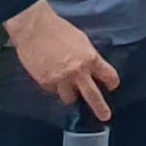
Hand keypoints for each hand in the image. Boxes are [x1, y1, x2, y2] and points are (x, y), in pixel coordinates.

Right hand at [7, 1, 117, 119]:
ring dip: (70, 95)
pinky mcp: (44, 82)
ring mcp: (60, 79)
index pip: (108, 76)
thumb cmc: (59, 30)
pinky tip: (51, 77)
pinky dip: (54, 87)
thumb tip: (92, 68)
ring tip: (68, 89)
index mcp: (91, 58)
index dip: (111, 82)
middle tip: (105, 116)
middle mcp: (77, 72)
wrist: (34, 28)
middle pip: (92, 96)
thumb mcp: (82, 41)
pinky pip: (53, 91)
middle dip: (100, 108)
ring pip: (69, 98)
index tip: (111, 86)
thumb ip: (88, 57)